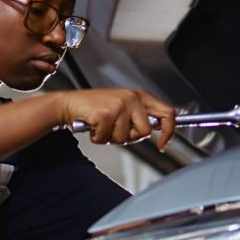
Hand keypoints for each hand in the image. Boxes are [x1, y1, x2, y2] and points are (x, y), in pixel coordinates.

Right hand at [58, 88, 175, 150]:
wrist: (70, 103)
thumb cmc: (94, 106)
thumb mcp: (122, 105)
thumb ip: (139, 115)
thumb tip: (156, 129)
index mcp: (138, 95)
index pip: (167, 113)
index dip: (169, 131)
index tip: (163, 143)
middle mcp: (131, 98)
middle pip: (145, 131)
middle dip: (129, 137)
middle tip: (116, 130)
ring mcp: (118, 106)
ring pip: (124, 138)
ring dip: (110, 138)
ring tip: (102, 126)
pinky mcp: (105, 114)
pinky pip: (107, 138)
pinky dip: (98, 138)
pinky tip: (93, 127)